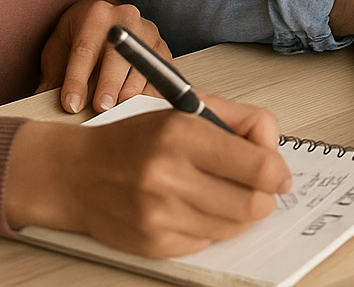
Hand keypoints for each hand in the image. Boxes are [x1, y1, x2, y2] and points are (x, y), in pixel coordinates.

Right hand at [5, 96, 291, 257]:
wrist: (76, 174)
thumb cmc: (136, 140)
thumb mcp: (186, 109)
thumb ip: (239, 120)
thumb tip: (274, 148)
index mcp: (181, 133)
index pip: (259, 166)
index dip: (277, 172)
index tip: (277, 172)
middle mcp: (169, 175)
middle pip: (253, 204)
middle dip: (263, 197)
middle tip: (255, 187)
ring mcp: (160, 215)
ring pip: (234, 227)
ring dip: (237, 213)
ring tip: (218, 194)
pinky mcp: (154, 245)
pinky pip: (207, 243)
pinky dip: (209, 228)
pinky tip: (191, 208)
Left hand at [38, 0, 169, 113]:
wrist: (108, 16)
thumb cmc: (79, 35)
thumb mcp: (59, 47)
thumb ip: (51, 75)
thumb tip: (40, 104)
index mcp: (96, 14)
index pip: (85, 51)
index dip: (76, 80)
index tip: (71, 106)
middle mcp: (126, 18)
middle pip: (119, 56)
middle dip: (109, 86)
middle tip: (100, 109)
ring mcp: (149, 33)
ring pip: (144, 68)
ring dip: (130, 94)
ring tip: (116, 113)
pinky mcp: (163, 49)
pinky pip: (162, 76)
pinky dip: (150, 95)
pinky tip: (137, 110)